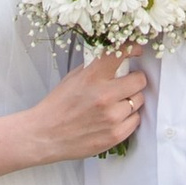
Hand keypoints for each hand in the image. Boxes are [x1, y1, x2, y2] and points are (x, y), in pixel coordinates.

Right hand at [17, 42, 150, 163]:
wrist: (45, 135)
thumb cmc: (58, 106)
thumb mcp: (73, 77)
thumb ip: (96, 67)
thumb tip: (118, 58)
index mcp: (92, 76)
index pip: (122, 53)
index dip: (133, 49)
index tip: (136, 51)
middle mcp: (105, 95)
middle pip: (140, 80)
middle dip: (134, 80)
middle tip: (125, 83)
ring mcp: (112, 117)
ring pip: (139, 100)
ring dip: (130, 100)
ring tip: (115, 103)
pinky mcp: (115, 134)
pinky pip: (135, 120)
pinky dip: (127, 118)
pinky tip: (113, 118)